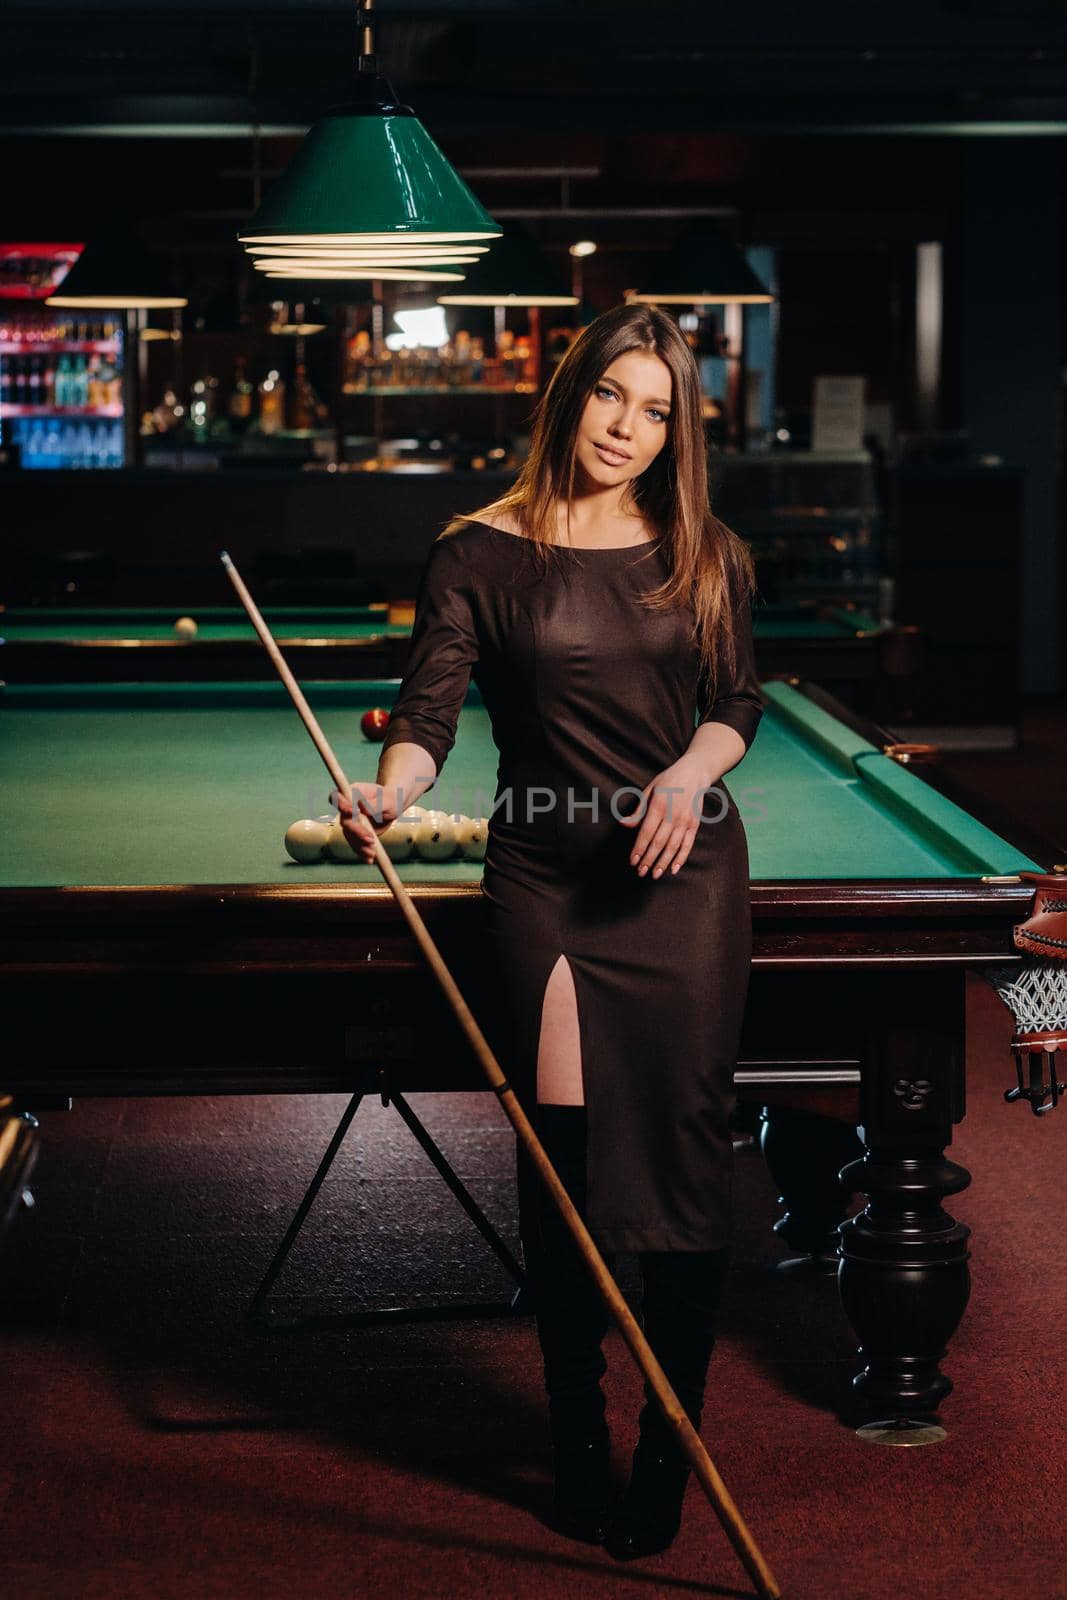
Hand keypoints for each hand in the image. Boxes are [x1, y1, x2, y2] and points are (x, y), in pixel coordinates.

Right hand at [333, 782, 401, 864]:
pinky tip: (369, 859)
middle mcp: (348, 808)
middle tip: (371, 839)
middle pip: (344, 821)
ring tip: (373, 853)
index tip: (353, 812)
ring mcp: (351, 821)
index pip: (337, 797)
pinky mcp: (356, 833)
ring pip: (349, 836)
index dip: (341, 805)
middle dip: (357, 832)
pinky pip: (355, 844)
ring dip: (360, 846)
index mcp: (353, 793)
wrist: (393, 807)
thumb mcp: (388, 799)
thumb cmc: (391, 798)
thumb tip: (363, 807)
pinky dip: (362, 852)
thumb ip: (376, 803)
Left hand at [616, 756, 720, 879]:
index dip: (639, 848)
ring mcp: (686, 821)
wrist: (695, 773)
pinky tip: (673, 869)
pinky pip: (688, 845)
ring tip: (655, 874)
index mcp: (659, 805)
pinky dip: (681, 858)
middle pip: (659, 843)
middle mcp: (673, 815)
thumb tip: (624, 824)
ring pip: (673, 846)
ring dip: (663, 862)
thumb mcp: (650, 790)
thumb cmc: (668, 781)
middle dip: (649, 859)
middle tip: (640, 872)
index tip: (632, 861)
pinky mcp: (695, 824)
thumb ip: (639, 810)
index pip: (646, 832)